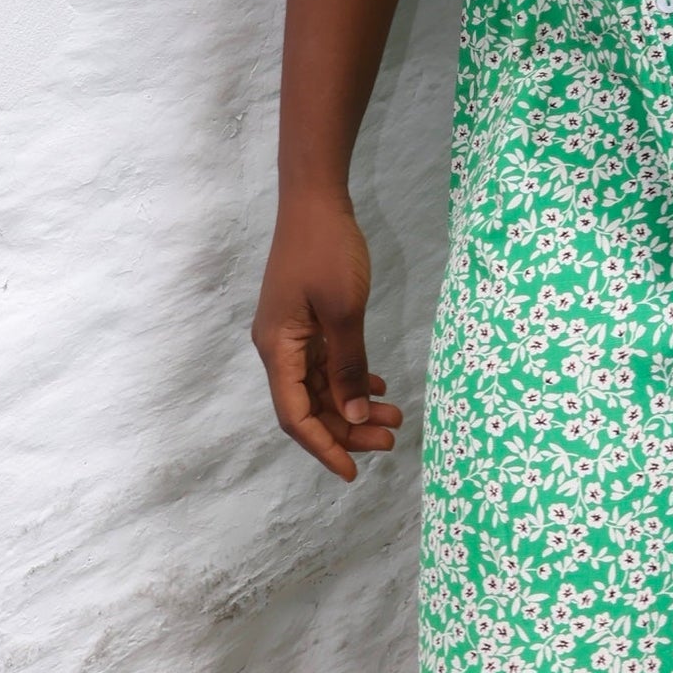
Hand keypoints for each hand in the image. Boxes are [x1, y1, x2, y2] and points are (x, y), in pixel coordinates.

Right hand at [252, 194, 403, 481]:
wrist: (315, 200)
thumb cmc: (327, 252)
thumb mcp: (344, 311)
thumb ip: (347, 365)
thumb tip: (352, 413)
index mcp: (278, 349)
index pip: (296, 416)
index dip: (323, 447)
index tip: (352, 473)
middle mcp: (278, 347)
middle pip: (310, 405)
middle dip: (348, 427)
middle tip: (391, 438)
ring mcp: (291, 333)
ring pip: (321, 385)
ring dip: (353, 403)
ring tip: (394, 415)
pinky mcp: (305, 319)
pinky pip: (325, 362)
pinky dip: (349, 377)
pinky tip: (376, 383)